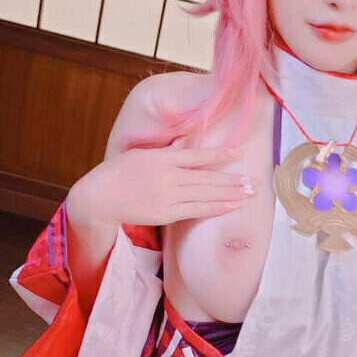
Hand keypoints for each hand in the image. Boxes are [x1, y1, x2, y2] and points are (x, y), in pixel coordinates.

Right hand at [70, 139, 260, 228]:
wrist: (99, 197)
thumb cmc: (118, 173)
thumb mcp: (141, 154)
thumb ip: (166, 152)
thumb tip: (186, 142)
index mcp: (162, 158)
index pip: (198, 156)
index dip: (221, 155)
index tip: (241, 153)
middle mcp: (168, 177)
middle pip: (208, 178)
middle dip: (234, 180)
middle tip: (257, 181)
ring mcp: (168, 197)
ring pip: (206, 194)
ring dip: (231, 194)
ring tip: (251, 193)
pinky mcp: (166, 214)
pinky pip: (196, 210)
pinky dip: (215, 207)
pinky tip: (232, 206)